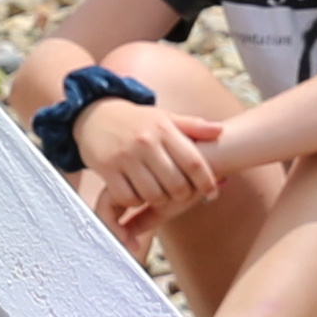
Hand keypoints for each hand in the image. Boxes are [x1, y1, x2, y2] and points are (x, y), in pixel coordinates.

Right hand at [77, 90, 218, 233]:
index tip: (211, 194)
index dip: (207, 183)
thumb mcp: (165, 118)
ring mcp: (125, 156)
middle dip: (182, 195)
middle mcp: (146, 142)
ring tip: (160, 194)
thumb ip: (193, 125)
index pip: (194, 163)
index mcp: (164, 128)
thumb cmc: (138, 121)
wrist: (95, 115)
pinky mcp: (106, 168)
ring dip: (159, 201)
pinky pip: (128, 198)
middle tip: (181, 194)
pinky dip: (136, 201)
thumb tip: (221, 131)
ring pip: (153, 195)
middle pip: (176, 185)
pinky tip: (138, 193)